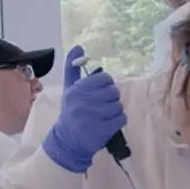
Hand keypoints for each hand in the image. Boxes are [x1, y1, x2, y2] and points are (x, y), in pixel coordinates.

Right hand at [43, 45, 125, 173]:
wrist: (67, 141)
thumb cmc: (71, 112)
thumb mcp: (69, 89)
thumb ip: (73, 68)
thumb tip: (78, 47)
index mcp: (77, 90)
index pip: (104, 79)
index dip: (106, 85)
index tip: (100, 92)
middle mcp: (83, 102)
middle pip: (113, 92)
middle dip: (111, 98)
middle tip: (103, 104)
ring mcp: (93, 117)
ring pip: (118, 105)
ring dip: (115, 110)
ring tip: (105, 114)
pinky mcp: (102, 130)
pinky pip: (121, 118)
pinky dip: (119, 120)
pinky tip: (109, 123)